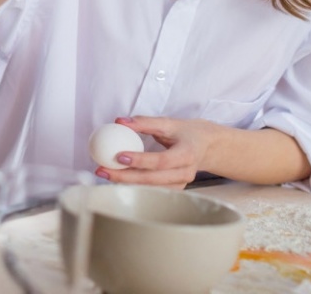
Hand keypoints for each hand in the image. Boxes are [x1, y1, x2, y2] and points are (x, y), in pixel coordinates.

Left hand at [93, 116, 217, 188]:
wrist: (208, 146)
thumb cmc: (187, 133)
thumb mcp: (169, 122)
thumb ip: (145, 122)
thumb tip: (120, 121)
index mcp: (186, 155)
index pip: (161, 161)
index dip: (140, 160)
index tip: (118, 156)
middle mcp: (185, 173)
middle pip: (153, 180)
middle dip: (125, 177)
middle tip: (103, 170)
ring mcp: (181, 184)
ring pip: (150, 188)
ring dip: (126, 183)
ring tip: (105, 174)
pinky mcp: (175, 189)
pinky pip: (152, 189)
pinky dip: (134, 185)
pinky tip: (117, 179)